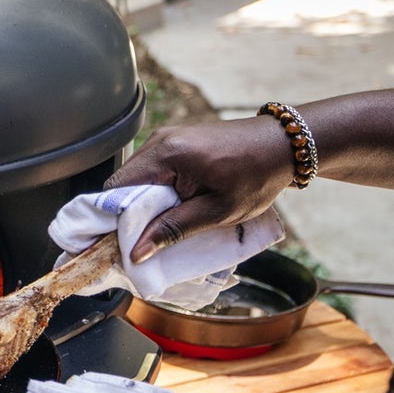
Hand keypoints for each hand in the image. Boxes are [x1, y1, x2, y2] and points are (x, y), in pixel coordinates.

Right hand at [107, 118, 292, 262]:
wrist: (282, 146)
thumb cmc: (257, 175)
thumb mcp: (217, 212)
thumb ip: (173, 230)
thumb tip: (136, 252)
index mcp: (167, 153)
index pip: (116, 189)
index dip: (111, 220)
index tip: (118, 245)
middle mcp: (159, 141)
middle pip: (122, 185)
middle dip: (126, 217)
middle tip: (140, 245)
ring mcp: (166, 140)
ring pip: (136, 181)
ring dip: (142, 208)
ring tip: (159, 231)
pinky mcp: (174, 145)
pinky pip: (151, 174)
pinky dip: (154, 196)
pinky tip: (170, 212)